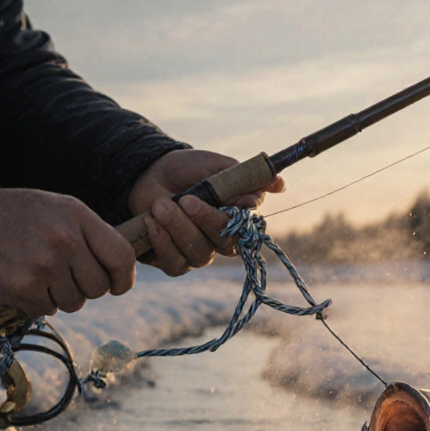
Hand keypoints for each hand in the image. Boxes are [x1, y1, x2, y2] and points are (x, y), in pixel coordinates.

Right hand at [0, 185, 135, 316]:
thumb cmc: (8, 217)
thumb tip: (119, 267)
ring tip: (32, 273)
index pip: (122, 256)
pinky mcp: (23, 287)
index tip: (116, 286)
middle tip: (58, 275)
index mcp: (76, 215)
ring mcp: (44, 264)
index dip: (123, 278)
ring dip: (55, 296)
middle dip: (82, 289)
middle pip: (98, 287)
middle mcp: (64, 239)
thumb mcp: (54, 209)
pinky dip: (32, 303)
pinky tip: (16, 281)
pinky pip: (45, 310)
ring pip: (73, 302)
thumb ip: (87, 234)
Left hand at [128, 149, 284, 275]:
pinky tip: (151, 221)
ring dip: (178, 228)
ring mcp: (198, 254)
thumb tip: (279, 184)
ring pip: (199, 254)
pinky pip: (175, 263)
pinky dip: (162, 242)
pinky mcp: (174, 261)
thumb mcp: (217, 167)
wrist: (151, 173)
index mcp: (237, 219)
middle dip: (205, 220)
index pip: (246, 228)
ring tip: (160, 205)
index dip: (236, 219)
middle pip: (225, 244)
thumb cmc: (188, 170)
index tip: (223, 198)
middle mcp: (221, 241)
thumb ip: (245, 178)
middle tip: (186, 199)